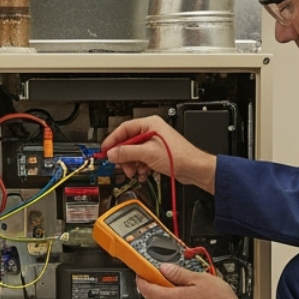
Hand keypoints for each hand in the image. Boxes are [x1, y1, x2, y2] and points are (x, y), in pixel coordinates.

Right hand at [99, 116, 216, 192]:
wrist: (194, 168)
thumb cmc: (179, 156)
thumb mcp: (147, 153)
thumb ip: (127, 153)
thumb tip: (112, 153)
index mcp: (149, 125)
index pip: (124, 129)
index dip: (113, 140)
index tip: (105, 150)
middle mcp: (151, 132)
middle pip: (128, 143)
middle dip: (124, 157)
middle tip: (122, 165)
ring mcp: (154, 144)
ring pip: (134, 153)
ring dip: (132, 164)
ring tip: (134, 171)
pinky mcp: (157, 154)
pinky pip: (141, 159)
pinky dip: (140, 167)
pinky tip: (142, 173)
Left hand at [137, 262, 237, 298]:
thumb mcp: (199, 278)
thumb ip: (179, 273)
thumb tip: (164, 269)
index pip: (147, 290)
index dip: (141, 280)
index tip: (140, 274)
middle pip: (162, 295)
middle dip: (166, 284)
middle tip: (175, 273)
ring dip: (179, 293)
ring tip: (195, 286)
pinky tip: (200, 298)